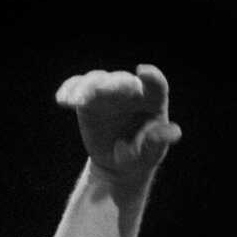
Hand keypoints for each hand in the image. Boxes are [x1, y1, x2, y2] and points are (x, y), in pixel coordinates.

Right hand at [55, 64, 181, 183]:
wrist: (119, 164)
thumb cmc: (141, 155)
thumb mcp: (151, 153)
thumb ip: (158, 141)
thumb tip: (173, 132)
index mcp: (153, 100)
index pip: (156, 84)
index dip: (152, 77)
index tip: (143, 72)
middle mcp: (131, 90)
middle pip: (121, 81)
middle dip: (110, 85)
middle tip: (99, 90)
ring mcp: (108, 92)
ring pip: (96, 81)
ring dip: (84, 88)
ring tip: (73, 101)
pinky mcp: (89, 98)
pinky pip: (78, 87)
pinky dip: (70, 89)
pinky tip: (62, 99)